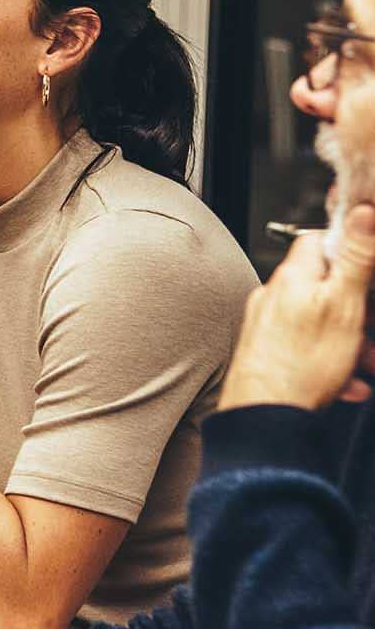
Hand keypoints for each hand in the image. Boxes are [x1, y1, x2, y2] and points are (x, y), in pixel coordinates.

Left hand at [222, 203, 374, 410]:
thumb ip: (354, 258)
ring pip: (324, 322)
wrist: (264, 416)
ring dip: (352, 342)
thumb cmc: (298, 365)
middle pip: (328, 287)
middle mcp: (274, 297)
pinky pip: (310, 350)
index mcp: (292, 277)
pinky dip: (334, 364)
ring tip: (363, 365)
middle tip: (371, 331)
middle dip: (359, 309)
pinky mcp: (269, 354)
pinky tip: (345, 383)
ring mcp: (269, 326)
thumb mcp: (342, 304)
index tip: (368, 272)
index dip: (349, 251)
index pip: (319, 241)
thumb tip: (363, 212)